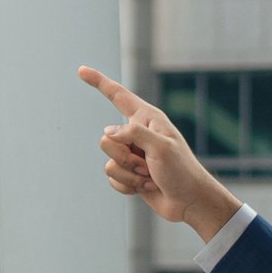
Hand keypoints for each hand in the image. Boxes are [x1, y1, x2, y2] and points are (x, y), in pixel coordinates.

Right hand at [79, 66, 239, 239]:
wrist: (190, 202)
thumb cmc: (182, 171)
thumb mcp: (161, 147)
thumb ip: (133, 133)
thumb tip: (108, 132)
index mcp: (147, 119)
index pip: (117, 95)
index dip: (99, 82)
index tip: (81, 70)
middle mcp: (137, 134)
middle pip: (106, 140)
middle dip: (125, 158)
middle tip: (148, 165)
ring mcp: (132, 154)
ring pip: (109, 162)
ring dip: (129, 174)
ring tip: (150, 177)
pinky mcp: (129, 173)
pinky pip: (112, 178)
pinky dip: (128, 186)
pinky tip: (146, 187)